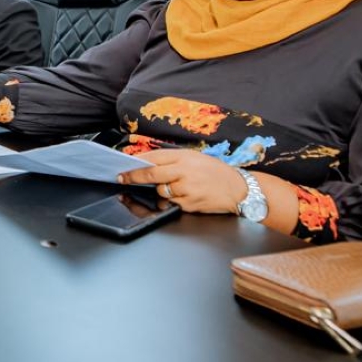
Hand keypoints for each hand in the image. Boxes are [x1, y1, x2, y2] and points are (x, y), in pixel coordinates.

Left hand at [118, 149, 247, 213]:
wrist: (239, 190)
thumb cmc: (216, 173)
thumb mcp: (195, 158)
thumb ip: (173, 160)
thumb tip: (149, 163)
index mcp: (185, 157)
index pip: (154, 158)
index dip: (136, 162)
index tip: (123, 165)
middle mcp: (184, 171)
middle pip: (151, 174)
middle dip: (133, 177)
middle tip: (122, 178)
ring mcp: (186, 189)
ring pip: (161, 191)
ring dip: (161, 191)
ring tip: (176, 187)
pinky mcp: (189, 204)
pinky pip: (172, 203)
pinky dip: (173, 201)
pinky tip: (186, 196)